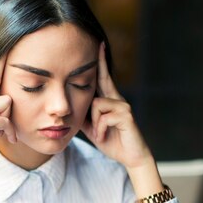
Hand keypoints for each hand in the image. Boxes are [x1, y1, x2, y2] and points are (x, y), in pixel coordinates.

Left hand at [81, 43, 152, 169]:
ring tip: (100, 135)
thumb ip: (85, 117)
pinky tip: (104, 137)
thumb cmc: (112, 141)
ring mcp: (123, 106)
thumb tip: (72, 108)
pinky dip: (100, 130)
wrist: (130, 156)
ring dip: (94, 125)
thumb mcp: (93, 129)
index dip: (100, 63)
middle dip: (100, 65)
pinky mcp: (126, 115)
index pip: (103, 79)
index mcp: (110, 101)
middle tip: (98, 47)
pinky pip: (103, 117)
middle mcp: (118, 99)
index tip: (98, 45)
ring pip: (96, 104)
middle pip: (101, 82)